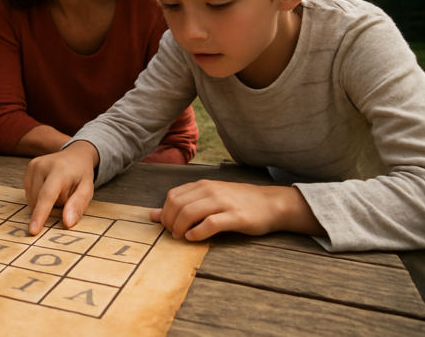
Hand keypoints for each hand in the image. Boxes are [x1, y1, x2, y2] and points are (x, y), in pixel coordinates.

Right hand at [24, 141, 98, 234]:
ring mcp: (33, 166)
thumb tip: (66, 223)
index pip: (47, 196)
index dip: (40, 215)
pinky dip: (39, 197)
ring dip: (45, 202)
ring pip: (33, 199)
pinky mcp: (28, 169)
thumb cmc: (81, 175)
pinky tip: (49, 187)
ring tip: (58, 190)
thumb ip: (77, 206)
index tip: (33, 231)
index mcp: (59, 171)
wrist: (75, 155)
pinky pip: (29, 194)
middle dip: (53, 205)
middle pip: (40, 200)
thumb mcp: (87, 190)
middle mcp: (42, 166)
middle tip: (66, 194)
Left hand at [150, 180, 324, 240]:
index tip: (168, 226)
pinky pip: (210, 224)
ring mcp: (223, 202)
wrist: (271, 203)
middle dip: (170, 222)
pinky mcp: (236, 217)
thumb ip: (183, 205)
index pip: (172, 196)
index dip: (165, 213)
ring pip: (190, 213)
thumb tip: (152, 215)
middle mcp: (211, 190)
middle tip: (174, 234)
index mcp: (203, 185)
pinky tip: (195, 238)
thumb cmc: (238, 202)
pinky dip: (198, 233)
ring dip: (181, 228)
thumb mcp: (209, 199)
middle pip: (177, 205)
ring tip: (182, 237)